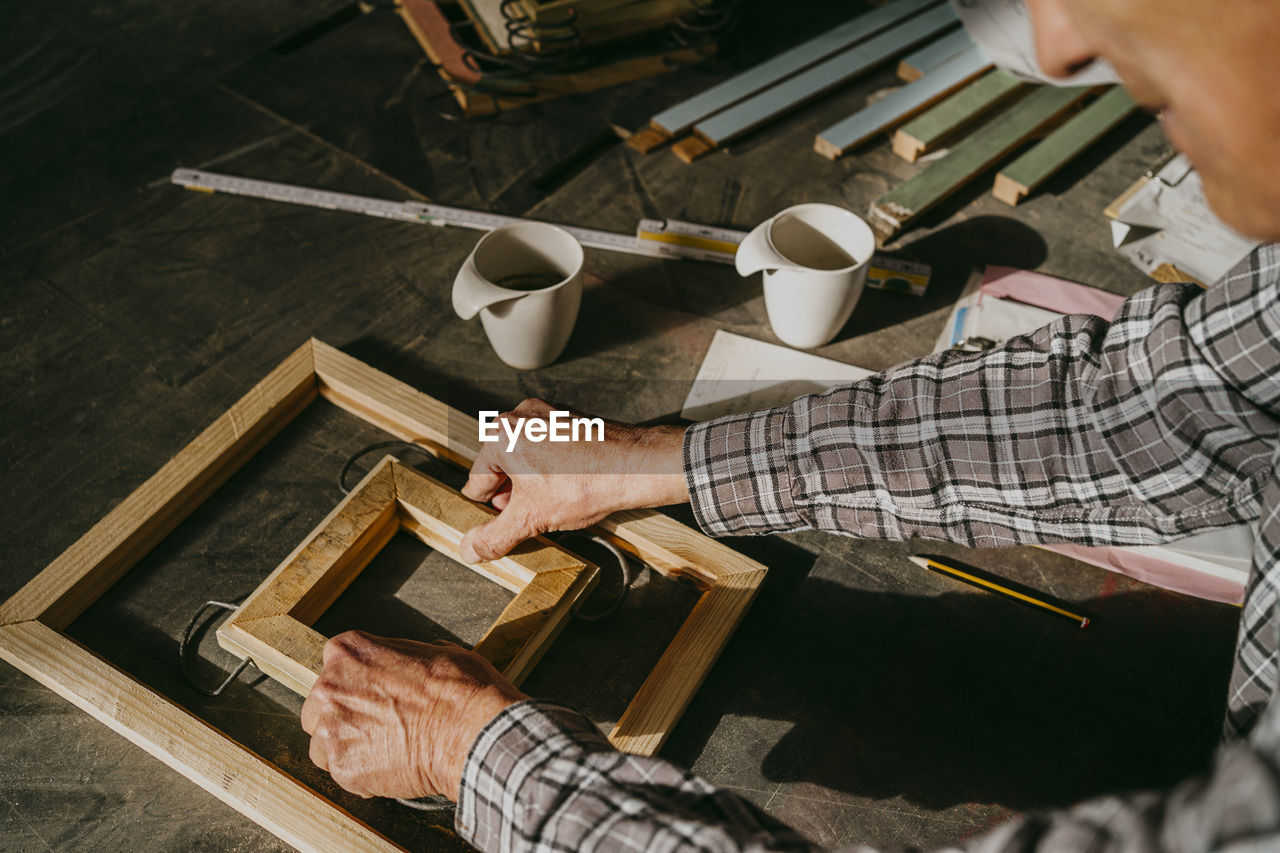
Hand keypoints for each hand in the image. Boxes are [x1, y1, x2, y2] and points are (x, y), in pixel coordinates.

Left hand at [300, 631, 526, 800]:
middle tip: (377, 725)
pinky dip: (362, 774)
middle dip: (343, 716)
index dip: (355, 684)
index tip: (371, 695)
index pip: (334, 667)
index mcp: (348, 652)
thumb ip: (405, 656)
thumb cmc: (459, 690)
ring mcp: (332, 729)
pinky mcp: (342, 767)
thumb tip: (416, 660)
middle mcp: (330, 688)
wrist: (470, 732)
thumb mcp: (436, 651)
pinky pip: (343, 773)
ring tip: (384, 751)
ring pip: (324, 744)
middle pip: (319, 707)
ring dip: (348, 747)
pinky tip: (391, 768)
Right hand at [460, 398, 688, 562]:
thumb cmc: (585, 483)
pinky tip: (565, 488)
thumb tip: (468, 549)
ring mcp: (548, 415)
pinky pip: (547, 447)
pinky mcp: (570, 419)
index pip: (477, 481)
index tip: (499, 522)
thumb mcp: (531, 518)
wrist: (636, 467)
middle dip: (510, 495)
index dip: (488, 509)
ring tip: (547, 505)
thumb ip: (494, 537)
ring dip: (530, 483)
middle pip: (499, 467)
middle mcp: (521, 417)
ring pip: (524, 457)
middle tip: (525, 517)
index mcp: (502, 434)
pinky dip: (550, 469)